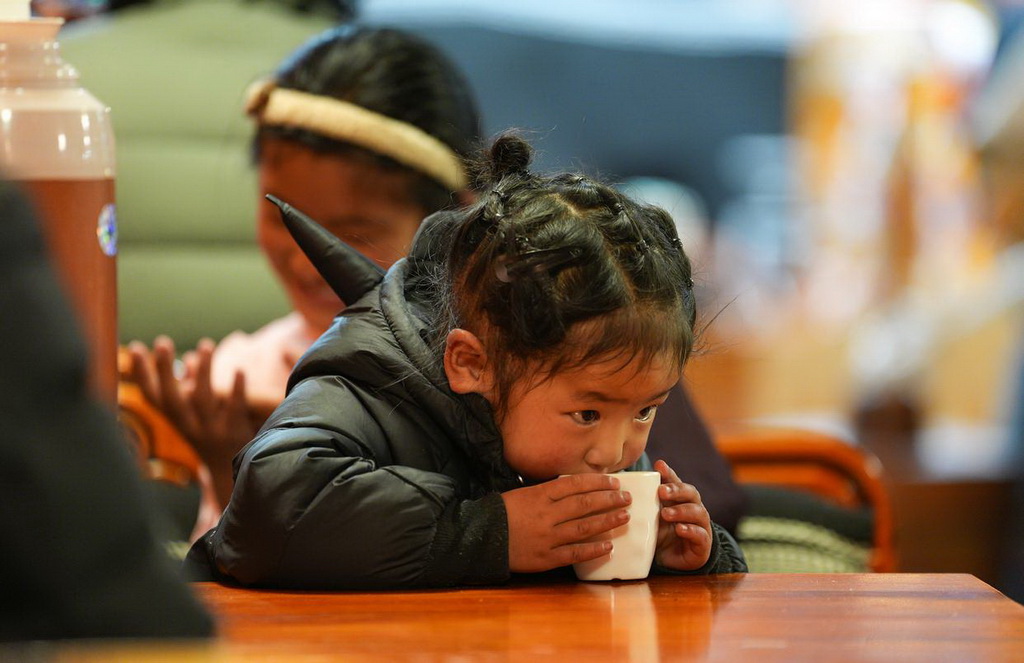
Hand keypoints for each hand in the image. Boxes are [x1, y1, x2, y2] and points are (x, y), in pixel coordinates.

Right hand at [128, 335, 257, 505]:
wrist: (231, 475)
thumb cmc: (211, 436)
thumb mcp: (196, 416)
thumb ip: (193, 387)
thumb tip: (190, 356)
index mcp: (176, 422)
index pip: (153, 398)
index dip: (142, 374)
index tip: (136, 348)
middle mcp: (189, 428)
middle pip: (172, 400)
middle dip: (165, 371)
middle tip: (162, 342)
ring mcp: (212, 432)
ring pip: (204, 401)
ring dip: (204, 372)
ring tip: (205, 345)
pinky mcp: (236, 434)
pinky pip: (235, 410)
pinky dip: (237, 391)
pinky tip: (240, 370)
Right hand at [502, 474, 631, 572]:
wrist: (480, 538)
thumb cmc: (502, 513)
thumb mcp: (523, 494)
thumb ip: (547, 492)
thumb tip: (575, 487)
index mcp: (540, 495)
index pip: (575, 485)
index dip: (597, 483)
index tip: (615, 482)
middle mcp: (546, 514)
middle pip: (585, 504)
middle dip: (609, 500)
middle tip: (627, 498)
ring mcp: (547, 537)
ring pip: (584, 527)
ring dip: (607, 521)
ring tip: (624, 517)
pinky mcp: (546, 558)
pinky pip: (575, 553)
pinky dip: (593, 550)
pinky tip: (608, 546)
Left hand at [653, 459, 712, 571]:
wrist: (671, 563)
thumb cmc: (660, 536)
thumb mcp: (650, 519)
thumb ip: (643, 505)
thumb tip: (620, 489)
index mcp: (680, 500)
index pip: (676, 482)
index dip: (669, 474)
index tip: (659, 466)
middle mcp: (693, 509)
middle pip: (691, 493)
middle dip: (676, 490)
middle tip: (661, 491)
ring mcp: (701, 526)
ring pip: (698, 512)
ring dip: (681, 511)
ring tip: (666, 513)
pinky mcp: (703, 545)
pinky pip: (701, 535)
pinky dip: (690, 530)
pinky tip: (680, 529)